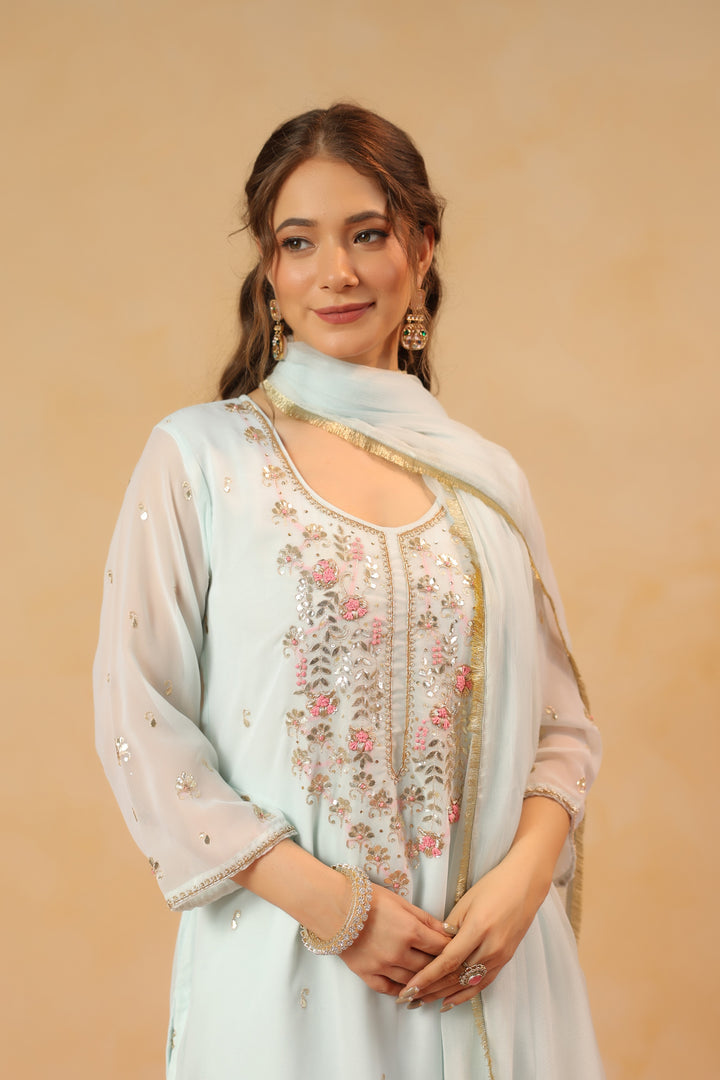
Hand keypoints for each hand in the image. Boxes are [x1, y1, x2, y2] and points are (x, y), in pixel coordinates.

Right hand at [340, 883, 451, 995]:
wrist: (333, 906)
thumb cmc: (368, 899)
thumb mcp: (401, 902)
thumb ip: (425, 919)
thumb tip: (446, 931)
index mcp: (410, 930)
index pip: (441, 947)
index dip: (452, 950)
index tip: (459, 952)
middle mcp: (399, 951)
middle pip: (430, 967)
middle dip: (443, 969)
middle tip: (452, 971)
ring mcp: (383, 965)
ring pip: (412, 981)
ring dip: (425, 983)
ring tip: (434, 982)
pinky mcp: (367, 974)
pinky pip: (389, 989)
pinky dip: (401, 991)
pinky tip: (409, 991)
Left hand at [396, 843, 553, 1009]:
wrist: (525, 885)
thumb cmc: (493, 886)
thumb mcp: (465, 901)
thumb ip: (449, 927)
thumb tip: (435, 947)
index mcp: (478, 929)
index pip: (448, 961)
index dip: (427, 977)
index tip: (410, 987)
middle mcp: (491, 947)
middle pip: (456, 977)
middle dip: (431, 990)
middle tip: (409, 998)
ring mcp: (500, 956)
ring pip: (467, 984)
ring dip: (444, 994)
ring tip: (423, 1001)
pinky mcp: (505, 960)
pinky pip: (483, 983)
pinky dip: (465, 994)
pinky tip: (449, 1001)